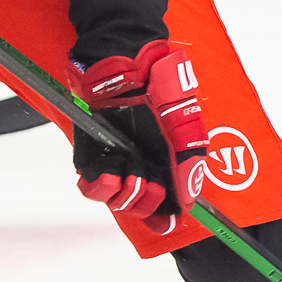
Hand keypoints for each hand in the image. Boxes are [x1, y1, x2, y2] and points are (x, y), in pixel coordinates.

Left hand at [72, 40, 207, 234]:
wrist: (124, 60)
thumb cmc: (157, 83)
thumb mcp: (183, 121)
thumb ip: (189, 160)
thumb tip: (189, 198)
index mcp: (167, 160)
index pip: (167, 203)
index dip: (164, 217)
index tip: (165, 221)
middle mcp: (142, 163)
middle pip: (142, 207)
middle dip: (146, 203)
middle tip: (149, 184)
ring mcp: (117, 159)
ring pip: (117, 201)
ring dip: (124, 196)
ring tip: (127, 175)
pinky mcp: (93, 153)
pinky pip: (92, 185)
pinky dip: (99, 187)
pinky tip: (108, 174)